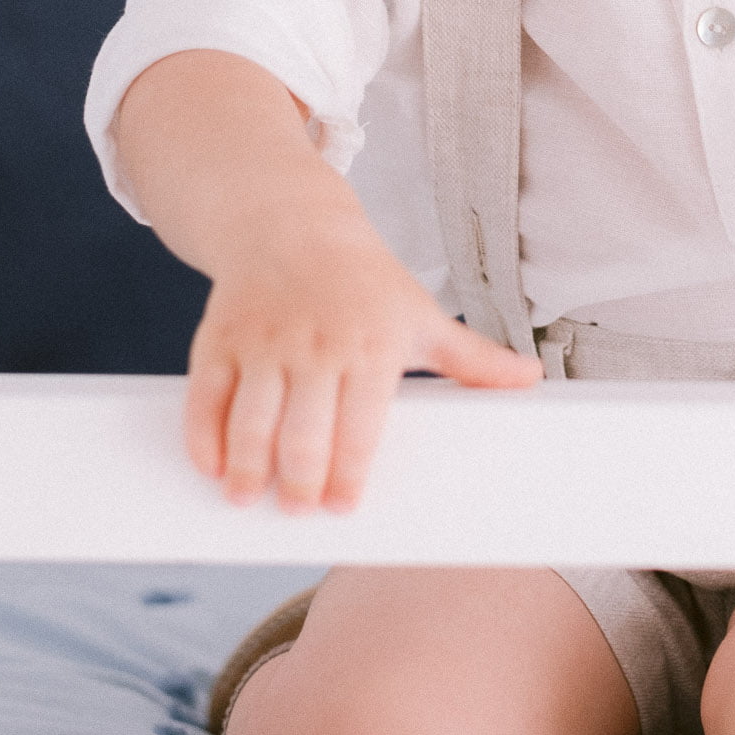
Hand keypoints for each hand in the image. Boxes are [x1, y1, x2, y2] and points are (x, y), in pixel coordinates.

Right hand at [183, 220, 540, 513]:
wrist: (292, 224)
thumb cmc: (365, 283)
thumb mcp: (420, 316)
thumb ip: (471, 358)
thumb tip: (531, 382)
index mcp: (371, 346)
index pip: (360, 425)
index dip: (349, 473)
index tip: (343, 508)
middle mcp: (315, 344)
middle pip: (302, 432)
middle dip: (299, 481)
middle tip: (298, 509)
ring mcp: (263, 341)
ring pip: (250, 420)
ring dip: (247, 469)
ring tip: (249, 498)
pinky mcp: (219, 338)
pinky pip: (205, 397)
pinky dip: (202, 439)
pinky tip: (212, 468)